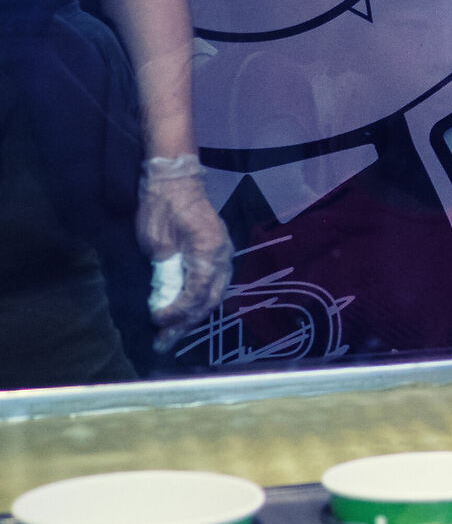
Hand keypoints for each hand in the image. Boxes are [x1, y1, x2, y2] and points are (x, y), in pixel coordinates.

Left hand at [136, 170, 232, 342]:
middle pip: (210, 299)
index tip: (156, 319)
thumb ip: (165, 273)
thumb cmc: (161, 208)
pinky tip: (184, 314)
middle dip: (186, 323)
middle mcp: (223, 255)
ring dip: (192, 317)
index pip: (198, 291)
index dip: (178, 311)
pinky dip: (197, 303)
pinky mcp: (217, 255)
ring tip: (171, 334)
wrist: (174, 182)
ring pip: (213, 296)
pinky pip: (212, 286)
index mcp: (209, 250)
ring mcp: (223, 255)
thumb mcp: (158, 243)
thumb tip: (164, 301)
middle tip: (163, 341)